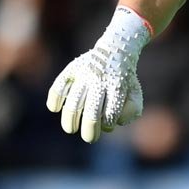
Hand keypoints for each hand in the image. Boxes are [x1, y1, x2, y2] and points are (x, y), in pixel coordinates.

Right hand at [46, 6, 150, 142]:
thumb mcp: (135, 92)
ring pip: (73, 103)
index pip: (110, 113)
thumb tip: (114, 124)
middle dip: (89, 130)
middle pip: (91, 111)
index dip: (107, 124)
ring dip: (70, 120)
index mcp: (117, 86)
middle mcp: (99, 80)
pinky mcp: (72, 69)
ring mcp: (84, 74)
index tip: (106, 125)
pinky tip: (55, 108)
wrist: (116, 49)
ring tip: (71, 129)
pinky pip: (59, 86)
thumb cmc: (124, 78)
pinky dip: (54, 98)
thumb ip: (131, 110)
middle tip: (89, 138)